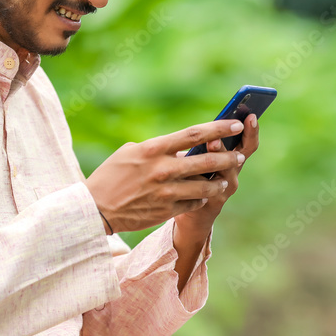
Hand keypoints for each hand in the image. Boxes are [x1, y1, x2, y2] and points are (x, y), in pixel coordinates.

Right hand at [84, 119, 246, 232]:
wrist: (95, 208)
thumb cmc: (111, 175)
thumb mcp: (131, 152)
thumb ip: (158, 148)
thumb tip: (181, 147)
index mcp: (154, 149)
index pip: (194, 134)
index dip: (218, 128)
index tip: (235, 124)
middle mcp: (162, 169)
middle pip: (206, 160)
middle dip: (228, 157)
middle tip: (239, 155)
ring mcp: (166, 192)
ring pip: (205, 185)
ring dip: (219, 181)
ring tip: (225, 179)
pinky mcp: (166, 210)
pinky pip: (193, 202)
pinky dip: (200, 197)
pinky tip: (202, 194)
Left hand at [174, 113, 259, 234]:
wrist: (192, 212)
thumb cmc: (194, 177)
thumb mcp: (199, 156)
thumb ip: (202, 144)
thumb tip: (204, 128)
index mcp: (232, 157)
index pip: (247, 141)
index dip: (251, 129)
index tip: (251, 114)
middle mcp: (234, 171)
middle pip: (243, 153)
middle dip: (241, 138)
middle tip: (234, 126)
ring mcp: (227, 187)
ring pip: (227, 169)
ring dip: (220, 155)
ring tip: (212, 143)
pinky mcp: (215, 201)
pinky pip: (211, 186)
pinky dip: (201, 176)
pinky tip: (192, 169)